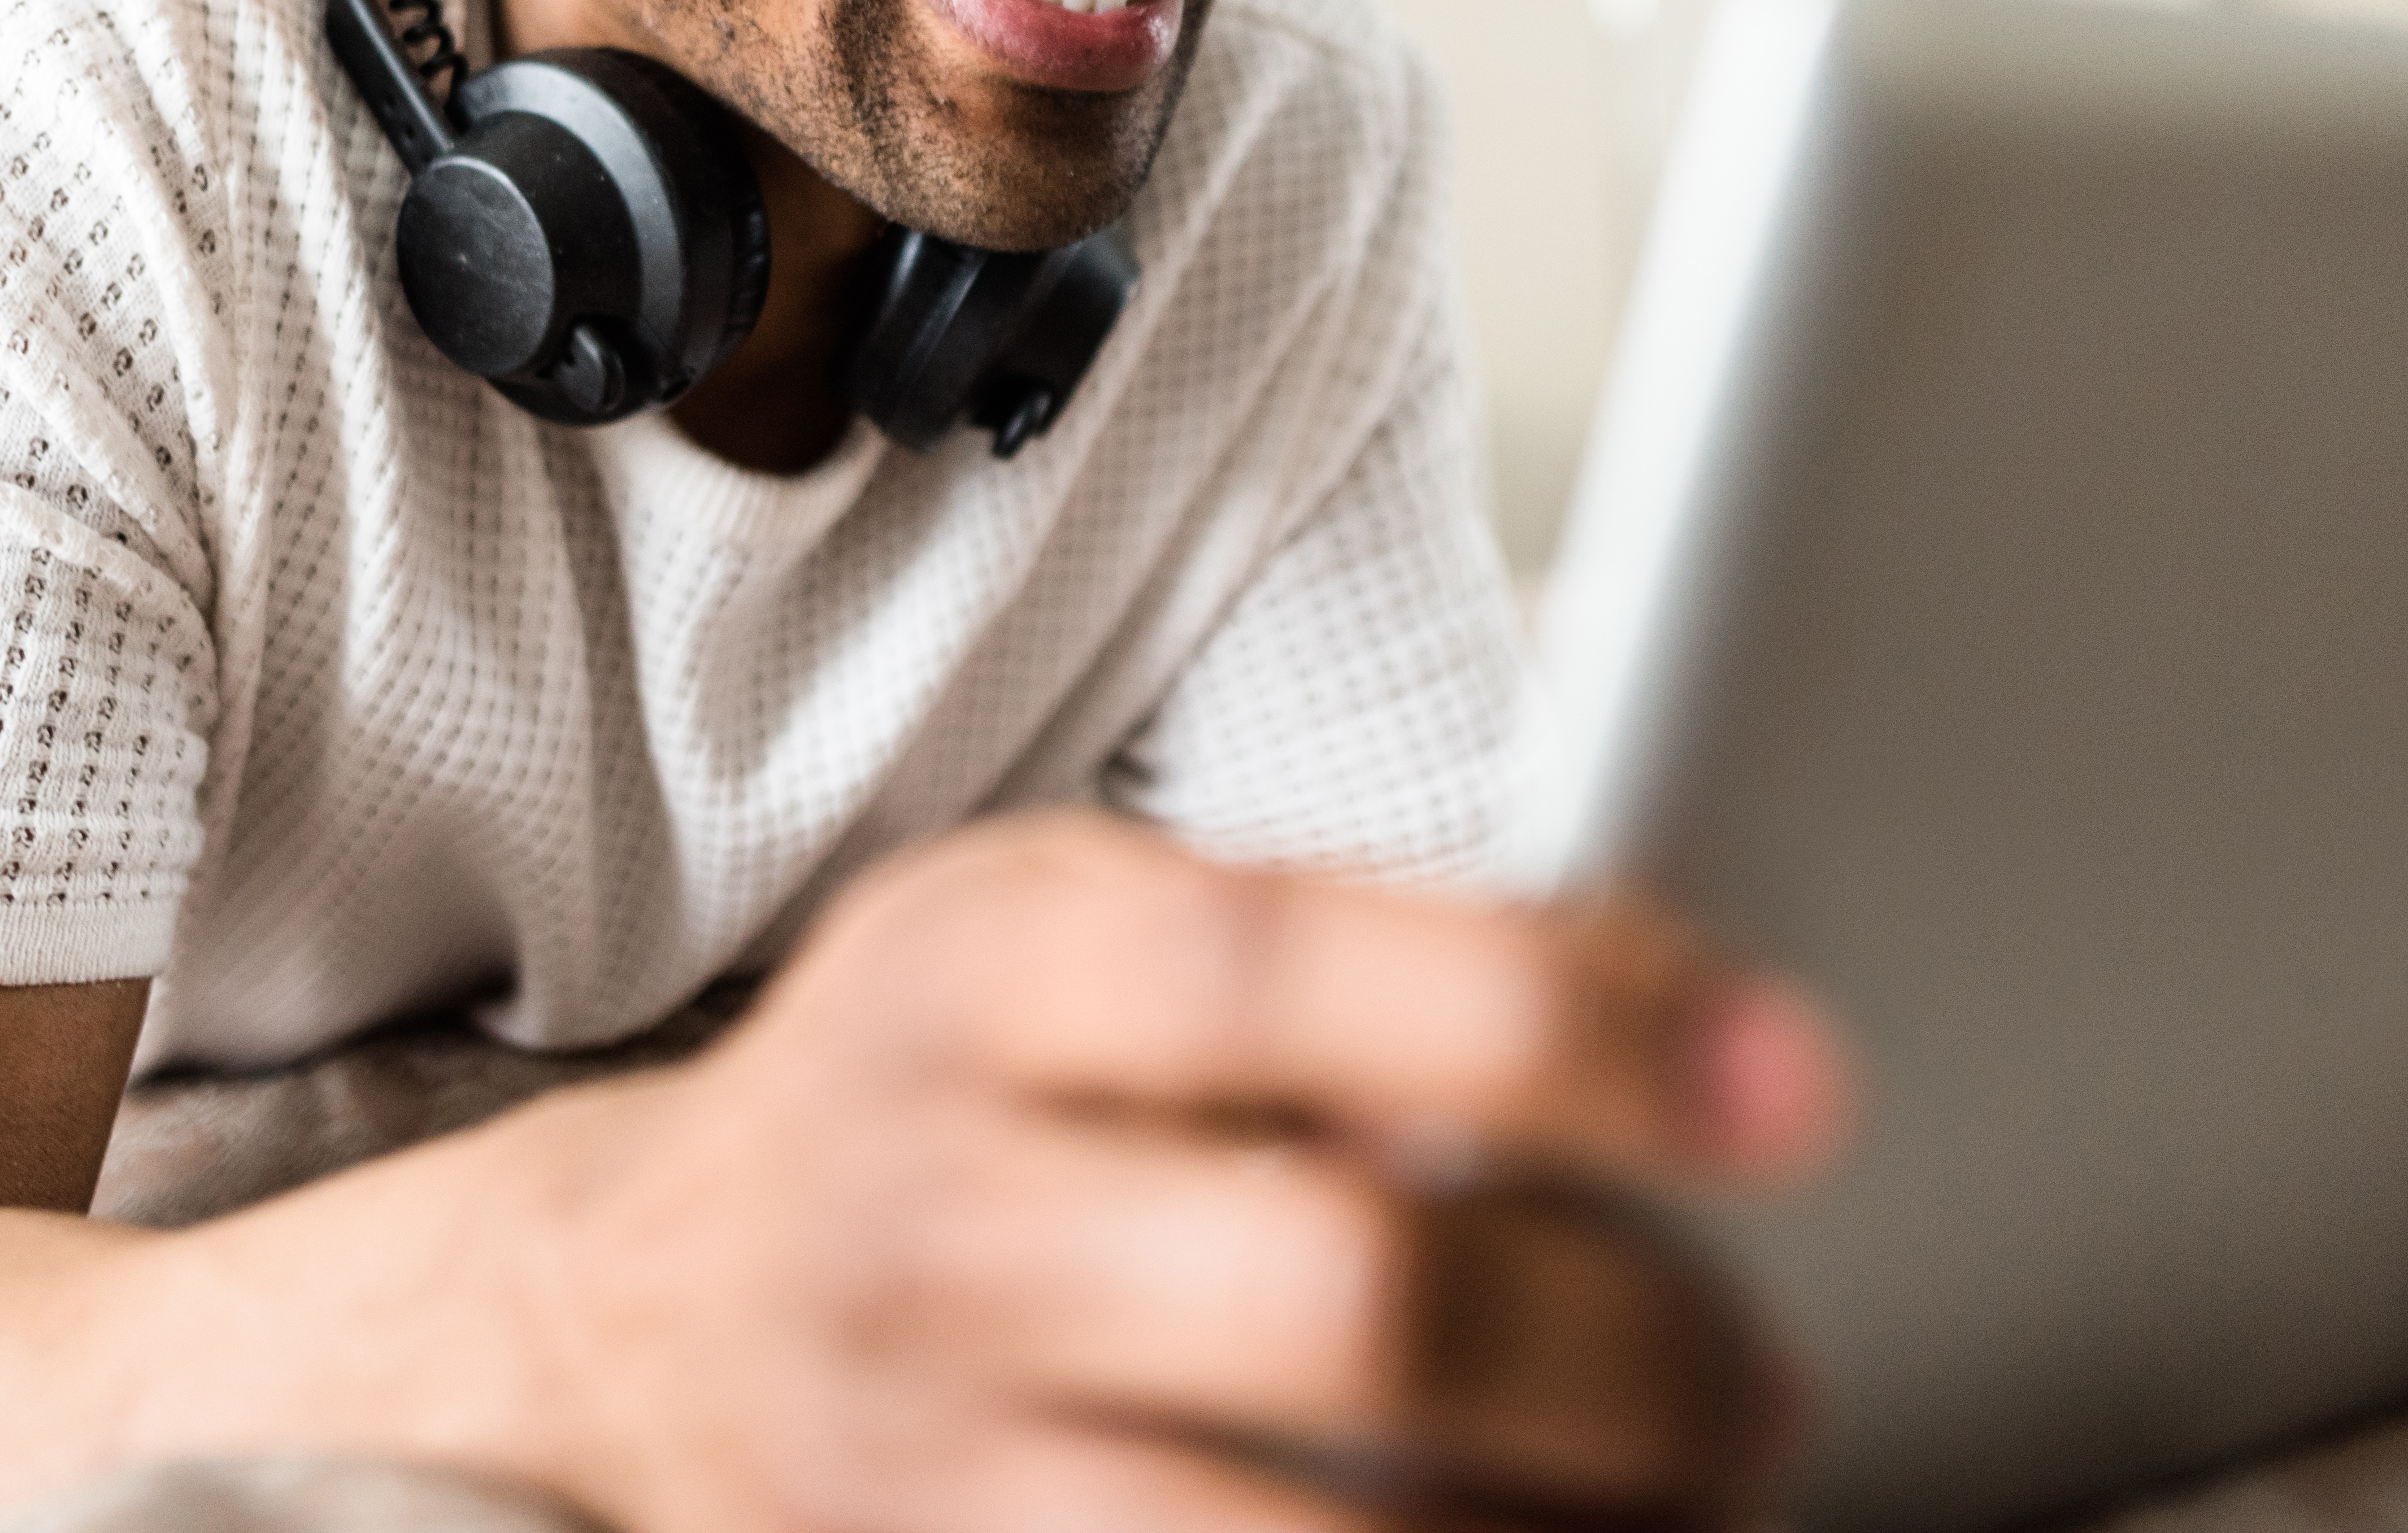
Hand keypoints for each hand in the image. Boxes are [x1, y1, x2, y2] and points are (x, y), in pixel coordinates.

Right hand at [502, 812, 1849, 1532]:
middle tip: (1755, 1385)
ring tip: (1683, 1525)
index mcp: (975, 978)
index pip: (1283, 973)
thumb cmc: (932, 1100)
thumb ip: (1338, 952)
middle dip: (1624, 1358)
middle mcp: (927, 1222)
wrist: (616, 1319)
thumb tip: (1677, 993)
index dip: (1561, 1024)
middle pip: (1341, 1298)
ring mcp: (901, 1468)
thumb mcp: (1071, 934)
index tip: (1792, 1087)